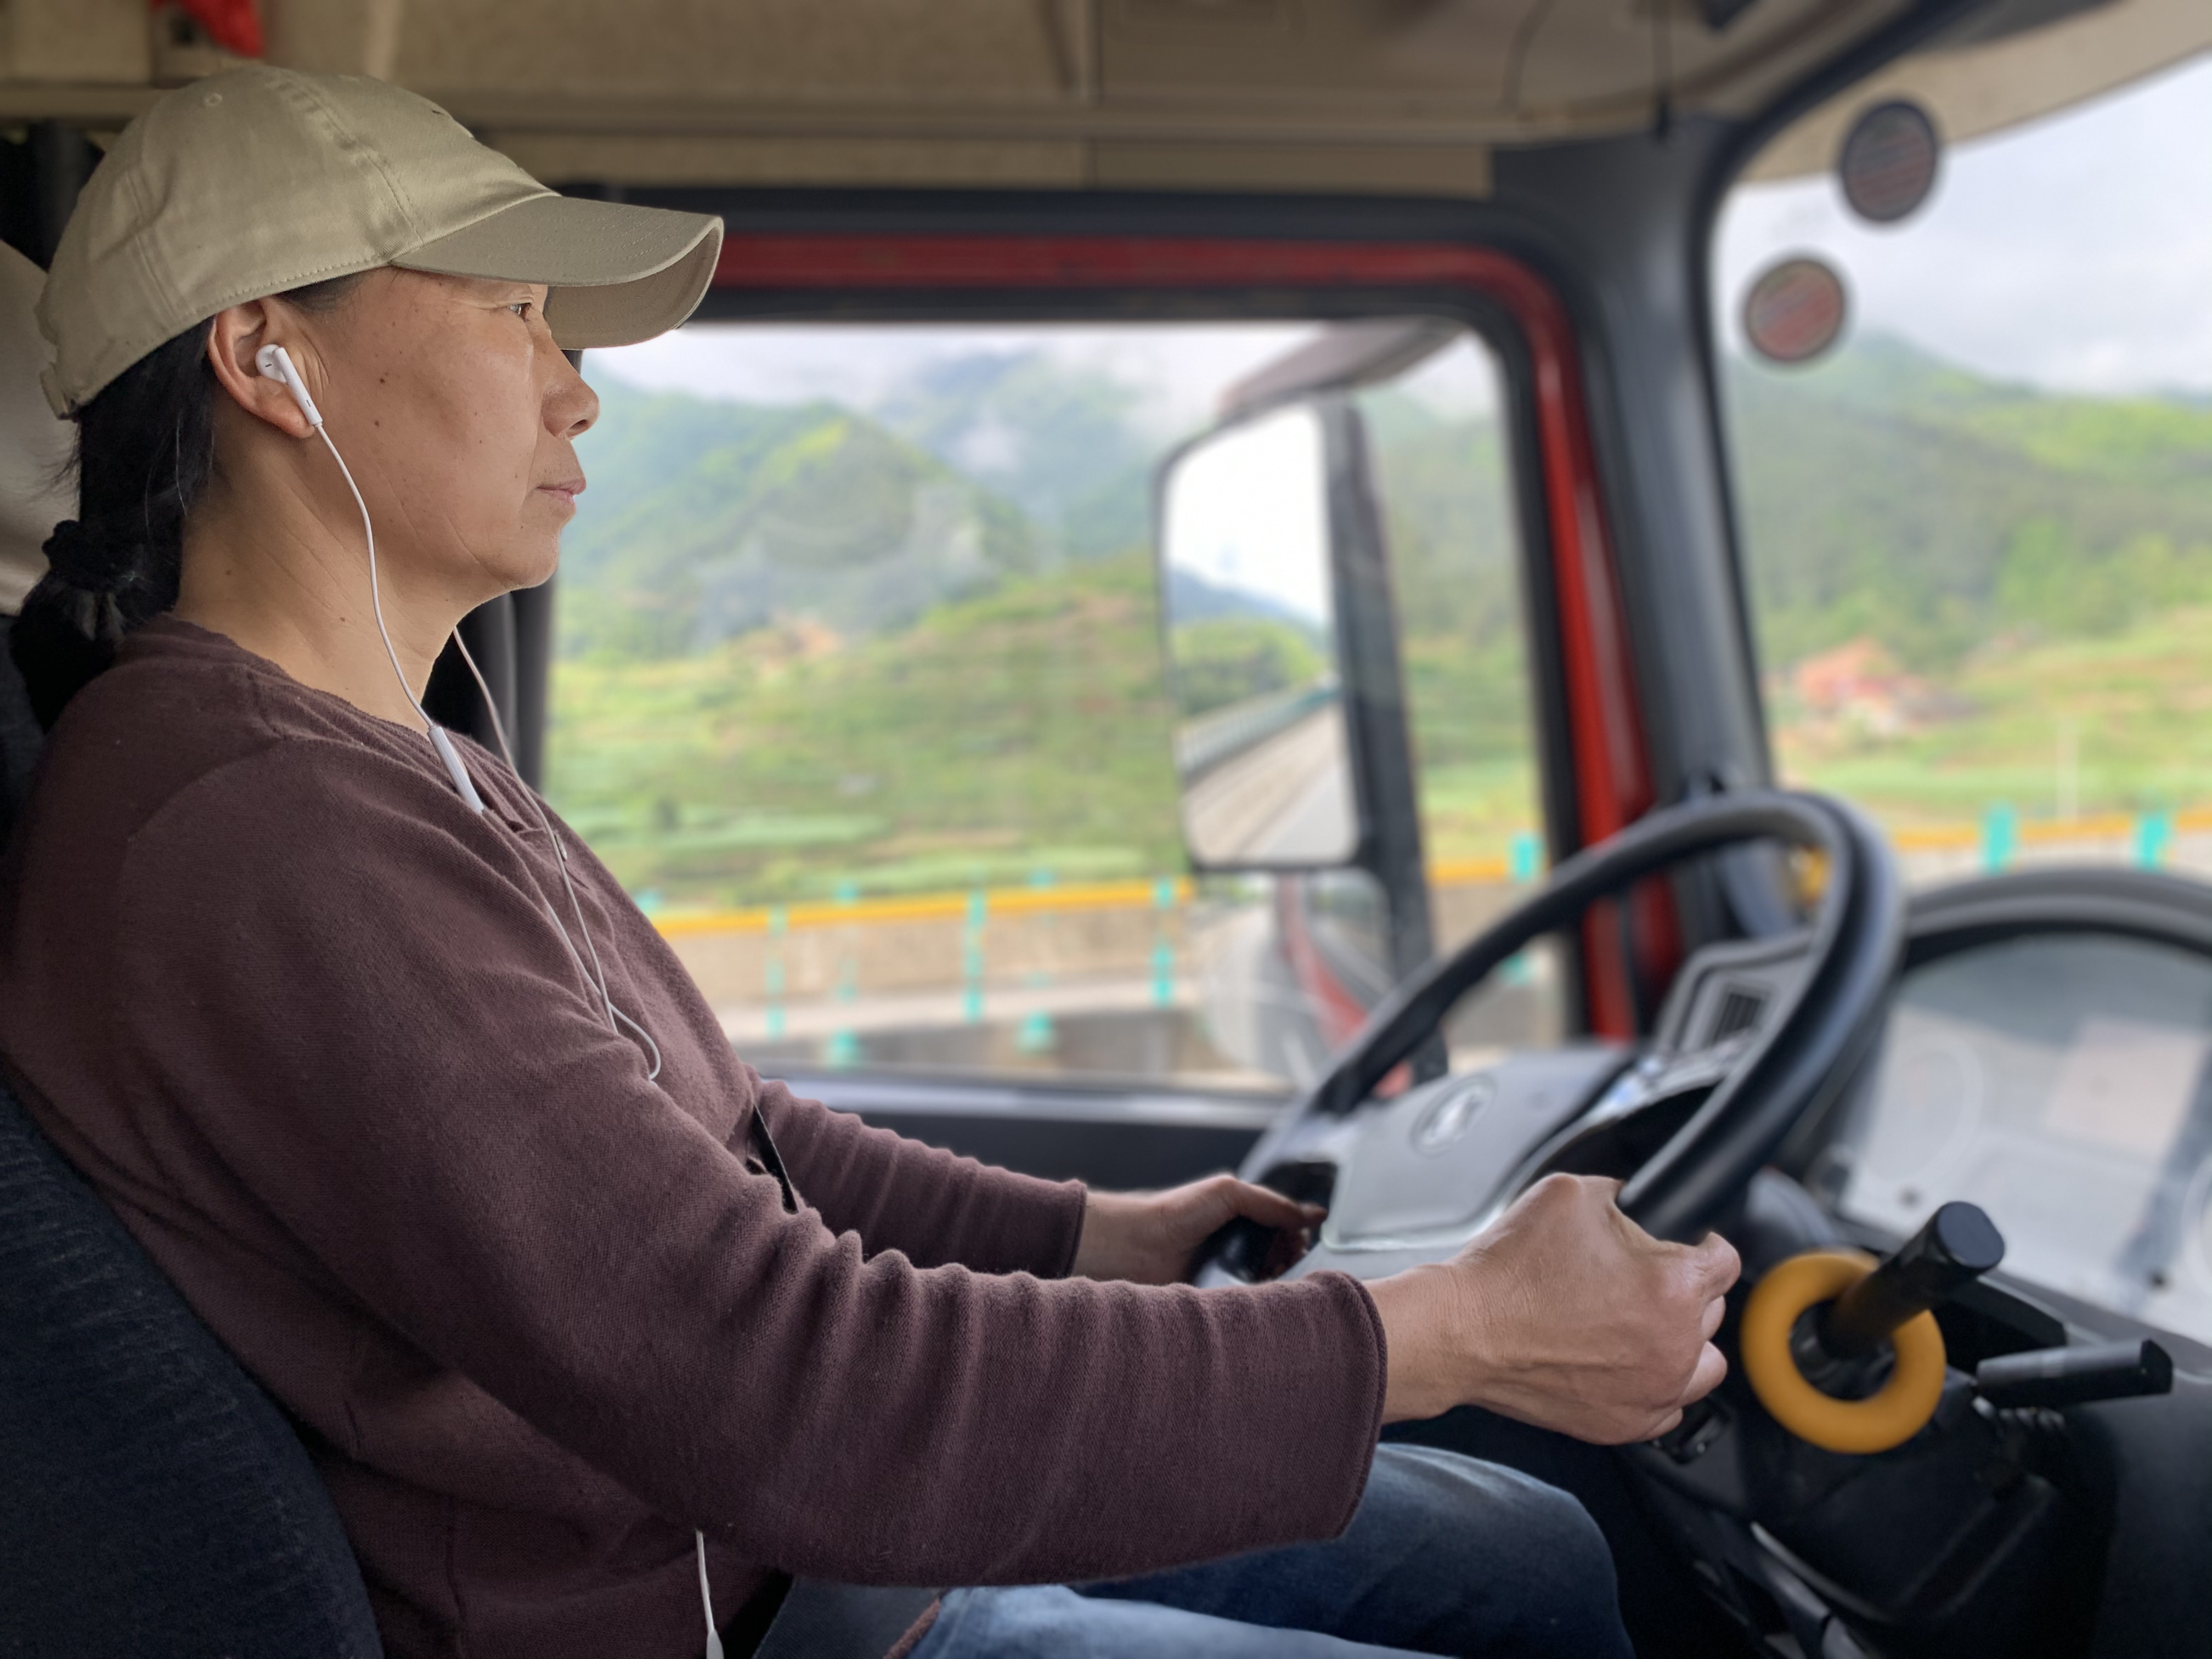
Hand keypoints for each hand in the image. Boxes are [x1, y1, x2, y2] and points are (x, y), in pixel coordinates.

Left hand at [1072, 1175, 1324, 1284]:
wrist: (1134, 1246)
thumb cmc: (1174, 1213)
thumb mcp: (1228, 1193)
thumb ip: (1272, 1203)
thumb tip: (1313, 1214)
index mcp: (1238, 1217)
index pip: (1282, 1229)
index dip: (1295, 1236)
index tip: (1300, 1243)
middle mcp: (1234, 1246)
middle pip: (1279, 1258)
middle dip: (1289, 1261)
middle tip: (1286, 1262)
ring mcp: (1225, 1273)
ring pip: (1266, 1283)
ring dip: (1275, 1284)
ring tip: (1271, 1279)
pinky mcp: (1216, 1298)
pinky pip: (1245, 1303)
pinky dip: (1255, 1302)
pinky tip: (1259, 1299)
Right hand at [1367, 1173, 1738, 1442]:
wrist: (1461, 1331)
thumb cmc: (1508, 1268)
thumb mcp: (1569, 1193)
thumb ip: (1622, 1193)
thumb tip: (1637, 1199)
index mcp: (1673, 1287)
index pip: (1725, 1261)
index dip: (1703, 1243)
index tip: (1689, 1245)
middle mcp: (1675, 1345)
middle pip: (1712, 1310)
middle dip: (1682, 1289)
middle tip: (1636, 1277)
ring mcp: (1652, 1392)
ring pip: (1703, 1364)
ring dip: (1684, 1340)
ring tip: (1643, 1322)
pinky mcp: (1624, 1425)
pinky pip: (1668, 1405)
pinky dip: (1655, 1382)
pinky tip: (1623, 1359)